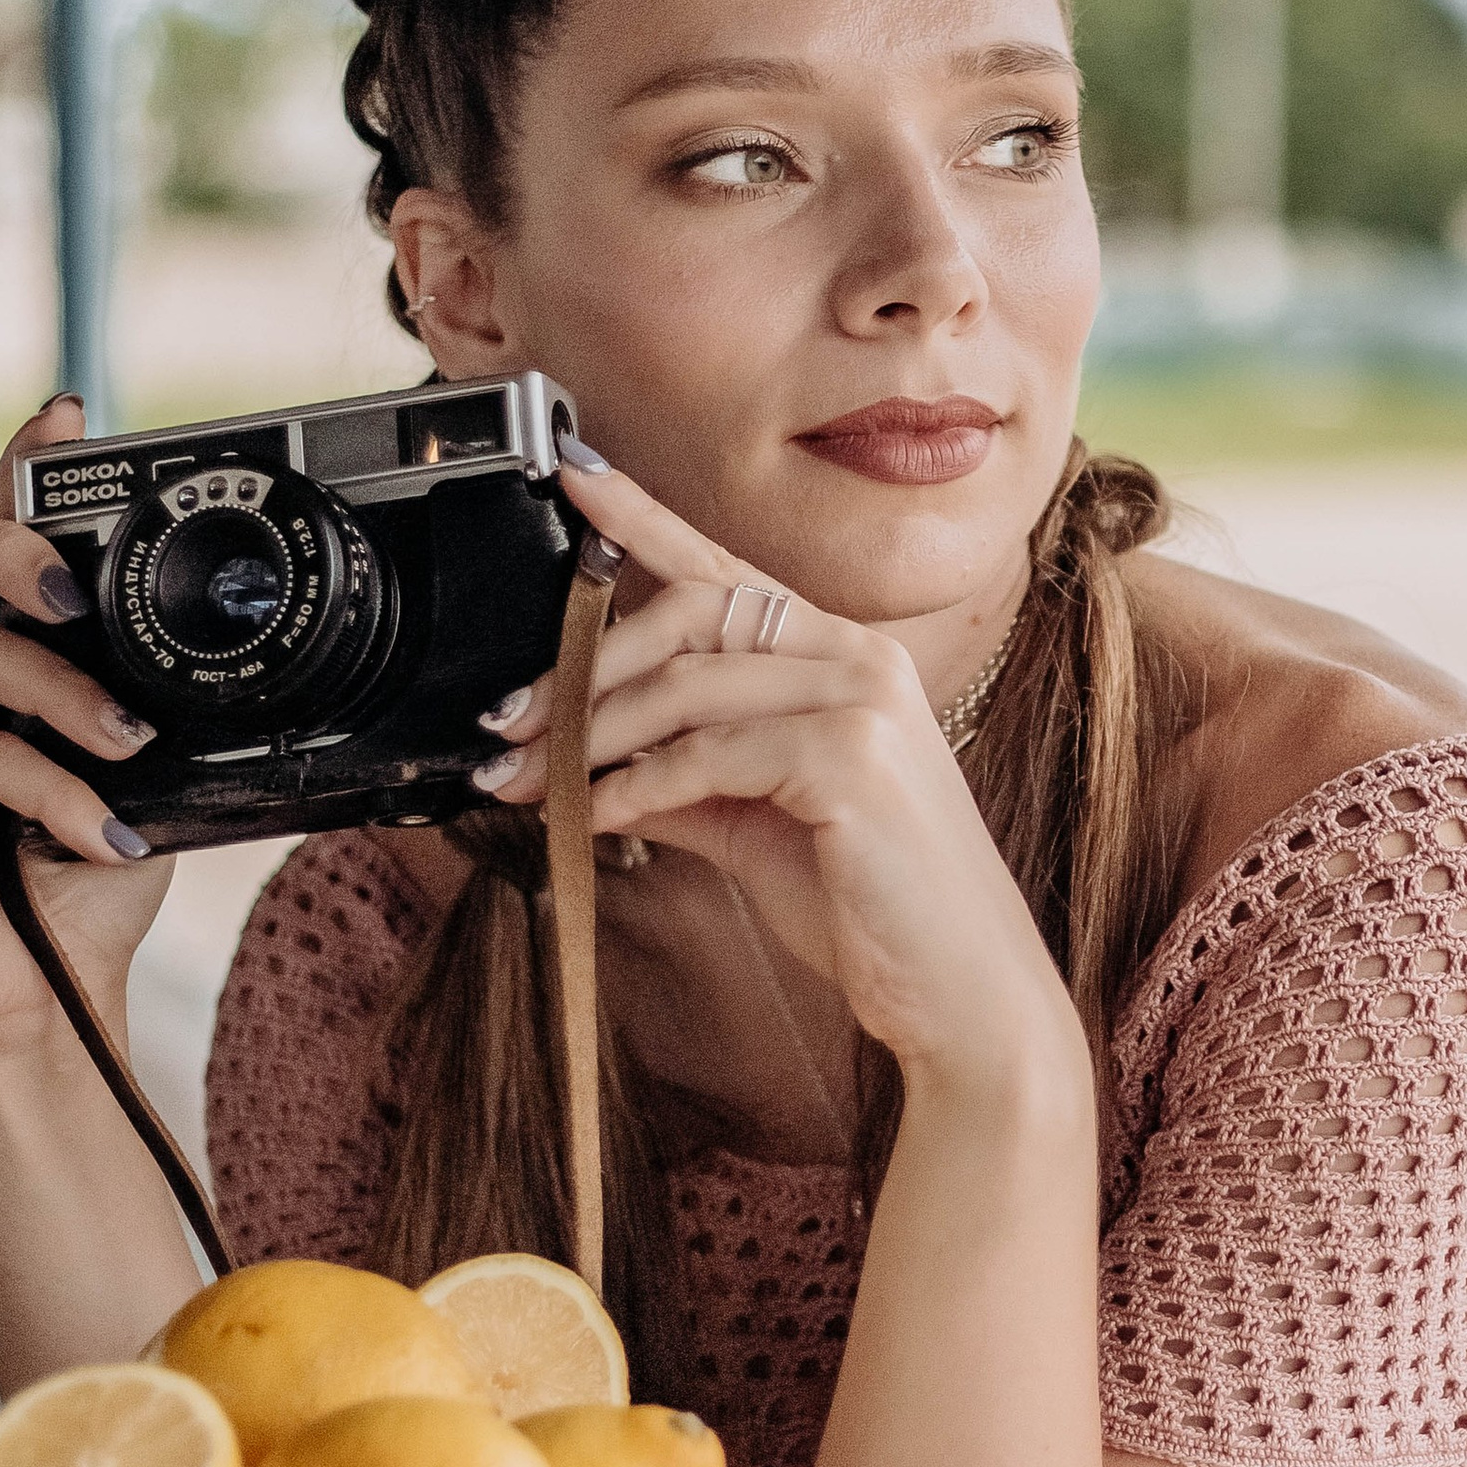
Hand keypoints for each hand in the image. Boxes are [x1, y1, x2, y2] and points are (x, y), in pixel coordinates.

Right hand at [0, 398, 171, 1068]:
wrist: (37, 1007)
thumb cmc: (77, 891)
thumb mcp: (133, 777)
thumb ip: (136, 705)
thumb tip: (190, 662)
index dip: (17, 474)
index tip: (67, 416)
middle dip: (12, 545)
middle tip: (79, 592)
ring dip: (64, 694)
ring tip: (129, 748)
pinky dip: (51, 789)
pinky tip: (99, 835)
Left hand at [474, 453, 1081, 1093]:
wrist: (959, 991)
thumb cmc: (870, 906)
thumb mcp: (756, 825)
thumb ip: (684, 776)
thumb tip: (586, 764)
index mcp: (840, 657)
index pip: (724, 571)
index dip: (641, 518)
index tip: (572, 475)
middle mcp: (858, 657)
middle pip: (687, 615)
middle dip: (580, 668)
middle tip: (506, 724)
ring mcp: (862, 700)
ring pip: (686, 685)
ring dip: (585, 734)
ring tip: (523, 779)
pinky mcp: (853, 756)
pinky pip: (708, 754)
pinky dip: (636, 786)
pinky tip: (595, 817)